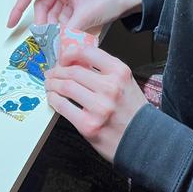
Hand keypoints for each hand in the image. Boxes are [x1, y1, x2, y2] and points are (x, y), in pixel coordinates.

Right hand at [7, 0, 141, 32]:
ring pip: (53, 14)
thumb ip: (67, 35)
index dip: (18, 8)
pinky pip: (63, 16)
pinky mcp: (76, 2)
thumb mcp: (85, 16)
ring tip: (60, 43)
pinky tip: (69, 38)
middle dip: (44, 25)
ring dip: (56, 29)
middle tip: (46, 43)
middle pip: (43, 7)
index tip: (10, 24)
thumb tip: (57, 53)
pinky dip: (64, 28)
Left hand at [45, 45, 147, 162]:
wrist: (142, 139)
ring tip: (50, 85)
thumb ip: (104, 70)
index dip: (69, 53)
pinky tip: (53, 98)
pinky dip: (54, 100)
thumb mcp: (125, 82)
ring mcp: (99, 107)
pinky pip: (63, 107)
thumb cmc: (131, 110)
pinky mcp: (89, 125)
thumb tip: (75, 61)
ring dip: (53, 84)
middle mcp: (110, 87)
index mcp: (119, 72)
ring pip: (66, 87)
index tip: (62, 58)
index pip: (87, 52)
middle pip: (72, 71)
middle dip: (57, 71)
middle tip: (51, 73)